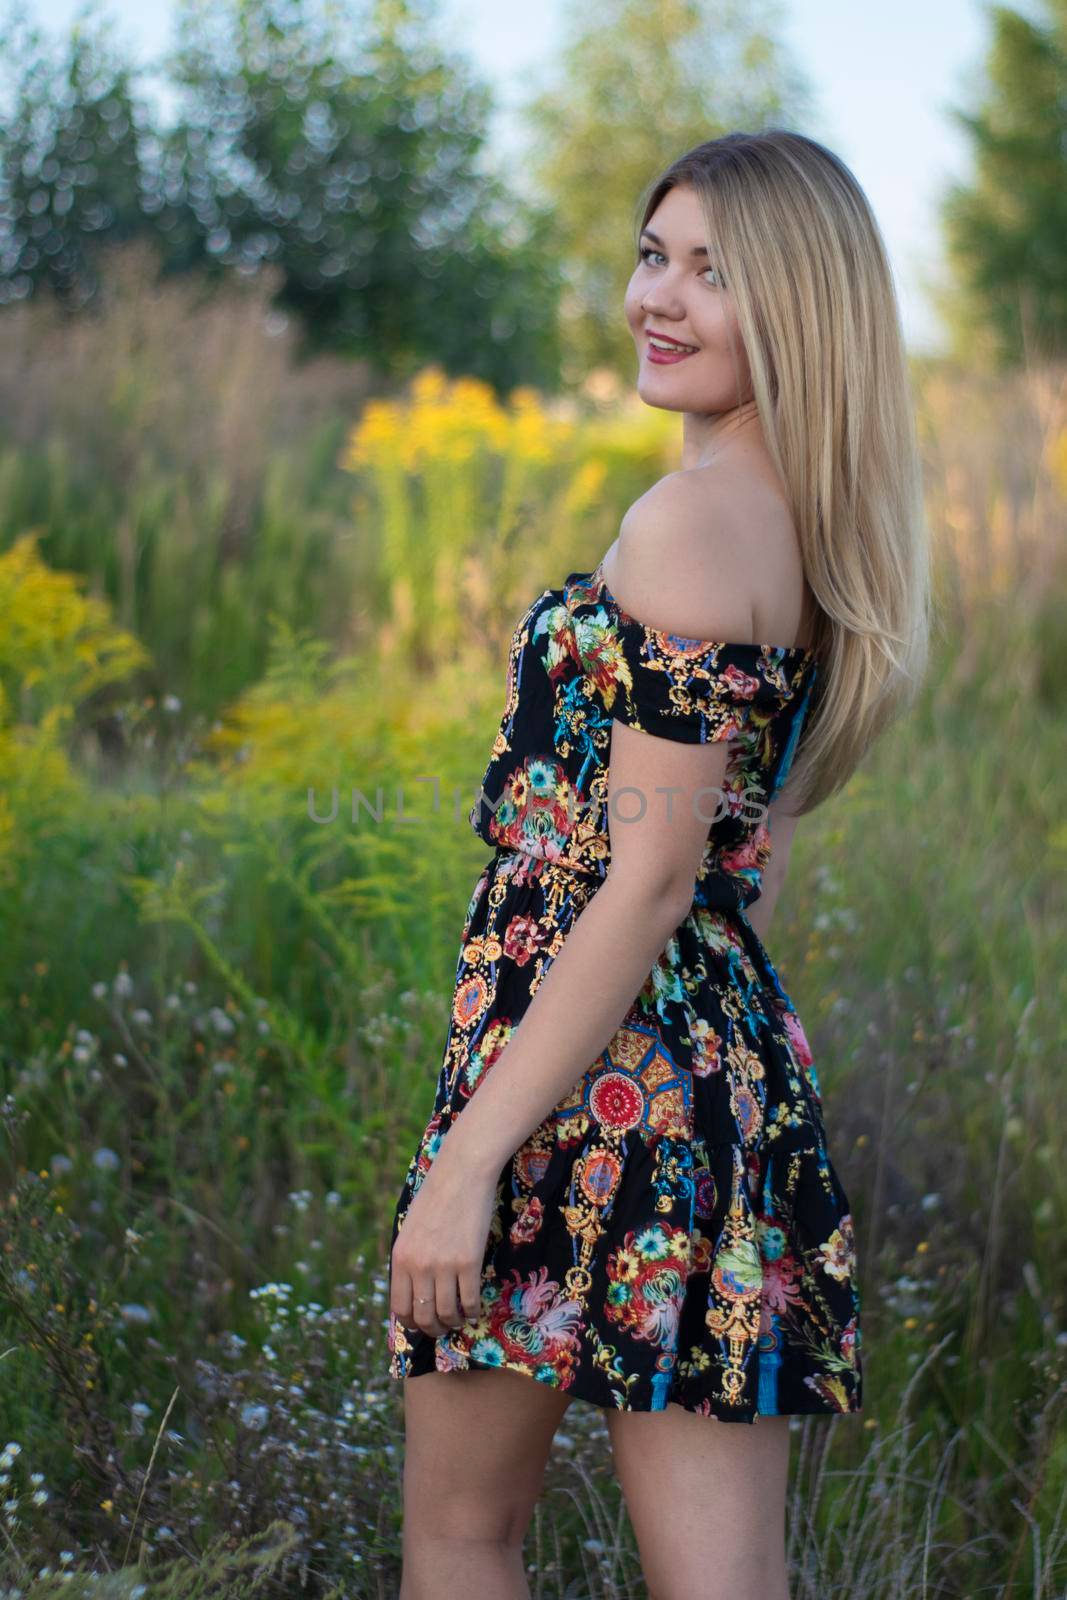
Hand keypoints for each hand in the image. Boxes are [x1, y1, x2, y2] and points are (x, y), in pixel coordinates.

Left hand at [389, 1145, 498, 1339]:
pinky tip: (475, 1308)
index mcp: (400, 1258)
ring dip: (454, 1322)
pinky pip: (470, 1301)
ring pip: (447, 1313)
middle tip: (443, 1327)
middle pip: (423, 1316)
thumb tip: (414, 1291)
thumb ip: (410, 1259)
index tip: (421, 1323)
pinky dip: (473, 1311)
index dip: (411, 1322)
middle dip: (433, 1329)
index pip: (399, 1307)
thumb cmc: (436, 1197)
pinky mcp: (469, 1262)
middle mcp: (418, 1266)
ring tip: (460, 1318)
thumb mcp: (410, 1229)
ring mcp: (444, 1265)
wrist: (462, 1173)